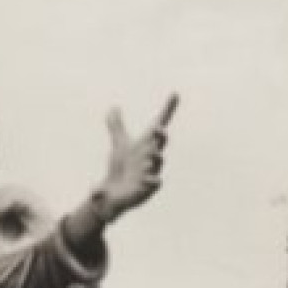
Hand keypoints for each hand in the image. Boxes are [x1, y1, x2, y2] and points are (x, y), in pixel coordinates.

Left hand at [92, 94, 177, 220]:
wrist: (113, 193)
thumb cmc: (120, 169)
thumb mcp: (119, 146)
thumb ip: (116, 127)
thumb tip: (113, 108)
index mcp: (145, 144)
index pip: (158, 125)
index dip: (167, 110)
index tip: (174, 94)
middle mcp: (151, 156)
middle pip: (159, 143)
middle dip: (160, 136)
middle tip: (158, 128)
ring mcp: (151, 171)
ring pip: (158, 162)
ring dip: (155, 157)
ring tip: (151, 154)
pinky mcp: (148, 188)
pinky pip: (155, 183)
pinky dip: (153, 180)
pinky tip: (149, 178)